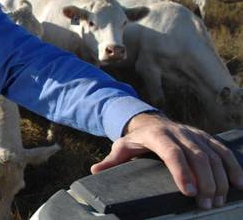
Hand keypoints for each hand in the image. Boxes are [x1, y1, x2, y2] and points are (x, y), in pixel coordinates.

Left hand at [90, 112, 242, 209]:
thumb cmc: (136, 139)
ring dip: (220, 179)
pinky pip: (223, 151)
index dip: (181, 171)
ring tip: (219, 200)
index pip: (172, 152)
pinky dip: (233, 167)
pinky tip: (239, 184)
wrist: (150, 120)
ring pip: (213, 155)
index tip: (189, 192)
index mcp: (157, 135)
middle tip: (206, 204)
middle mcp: (179, 132)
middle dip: (205, 181)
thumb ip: (111, 160)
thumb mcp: (121, 147)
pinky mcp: (206, 137)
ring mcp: (194, 134)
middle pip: (197, 156)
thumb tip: (95, 171)